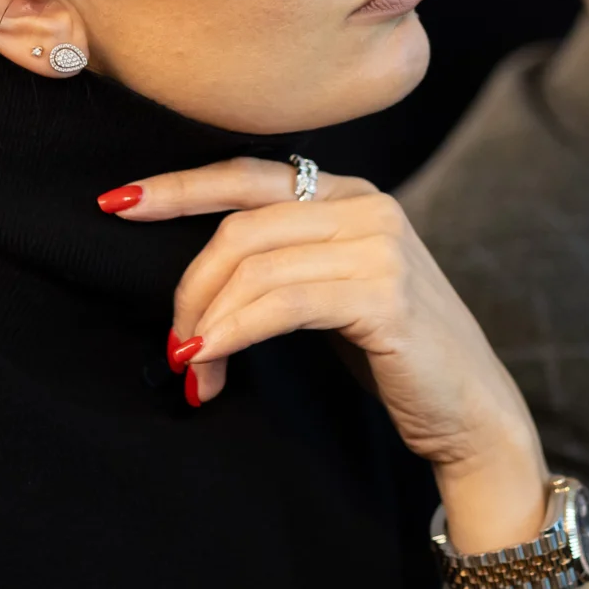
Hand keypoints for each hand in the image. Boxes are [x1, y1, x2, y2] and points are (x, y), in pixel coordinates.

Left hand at [106, 158, 549, 541]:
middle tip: (173, 347)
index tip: (117, 203)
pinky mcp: (384, 296)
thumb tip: (198, 276)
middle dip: (189, 289)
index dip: (179, 187)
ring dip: (206, 323)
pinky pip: (283, 303)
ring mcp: (381, 247)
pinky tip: (212, 359)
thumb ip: (284, 261)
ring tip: (190, 368)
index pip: (248, 174)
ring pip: (255, 267)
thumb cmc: (394, 359)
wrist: (471, 414)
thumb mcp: (333, 292)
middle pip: (241, 228)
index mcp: (352, 196)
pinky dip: (235, 331)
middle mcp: (369, 207)